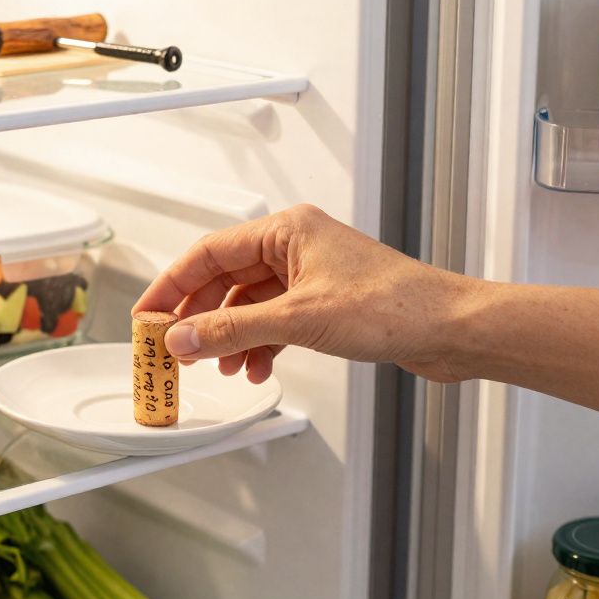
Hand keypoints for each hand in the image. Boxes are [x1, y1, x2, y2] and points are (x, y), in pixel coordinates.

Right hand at [133, 204, 476, 382]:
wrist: (450, 329)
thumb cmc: (396, 305)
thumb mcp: (299, 320)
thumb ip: (234, 330)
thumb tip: (184, 337)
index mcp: (288, 230)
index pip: (209, 252)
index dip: (172, 285)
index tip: (148, 313)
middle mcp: (297, 246)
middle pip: (226, 278)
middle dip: (199, 316)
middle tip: (173, 346)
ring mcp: (312, 275)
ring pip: (250, 303)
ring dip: (230, 335)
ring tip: (216, 365)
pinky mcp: (326, 304)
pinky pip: (275, 321)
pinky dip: (260, 345)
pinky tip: (256, 368)